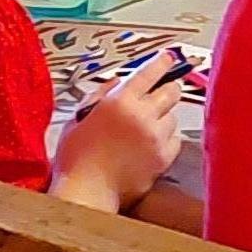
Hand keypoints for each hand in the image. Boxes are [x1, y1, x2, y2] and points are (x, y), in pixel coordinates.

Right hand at [50, 46, 191, 210]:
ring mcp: (154, 137)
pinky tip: (150, 145)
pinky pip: (175, 141)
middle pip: (171, 90)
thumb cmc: (76, 160)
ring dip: (163, 118)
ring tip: (146, 128)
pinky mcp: (162, 158)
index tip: (169, 58)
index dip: (162, 62)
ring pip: (173, 117)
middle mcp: (141, 116)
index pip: (149, 72)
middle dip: (167, 88)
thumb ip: (99, 96)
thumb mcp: (78, 119)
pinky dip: (166, 140)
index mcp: (119, 102)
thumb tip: (115, 84)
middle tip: (161, 93)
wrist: (86, 193)